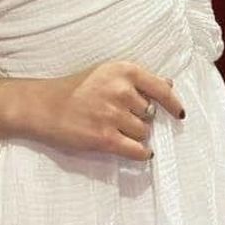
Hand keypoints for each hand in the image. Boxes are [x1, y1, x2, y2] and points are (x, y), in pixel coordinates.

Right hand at [18, 60, 185, 160]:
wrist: (44, 106)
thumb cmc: (76, 88)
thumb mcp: (106, 72)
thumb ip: (137, 79)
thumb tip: (169, 84)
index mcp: (123, 71)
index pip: (161, 88)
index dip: (173, 103)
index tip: (179, 113)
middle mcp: (120, 91)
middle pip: (150, 114)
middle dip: (140, 118)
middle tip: (119, 117)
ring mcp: (112, 115)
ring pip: (144, 133)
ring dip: (135, 134)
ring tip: (114, 129)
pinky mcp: (104, 138)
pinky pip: (137, 150)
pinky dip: (142, 153)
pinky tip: (140, 152)